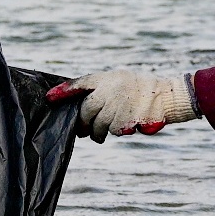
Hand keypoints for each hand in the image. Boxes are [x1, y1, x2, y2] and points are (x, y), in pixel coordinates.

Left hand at [54, 69, 197, 138]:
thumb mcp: (120, 80)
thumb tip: (81, 104)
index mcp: (106, 79)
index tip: (50, 98)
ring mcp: (115, 107)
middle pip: (84, 111)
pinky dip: (114, 132)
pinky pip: (112, 130)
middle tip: (80, 130)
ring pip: (97, 125)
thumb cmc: (140, 89)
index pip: (79, 84)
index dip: (63, 92)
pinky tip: (120, 128)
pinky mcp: (123, 121)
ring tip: (99, 136)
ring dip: (96, 133)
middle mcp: (108, 92)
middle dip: (81, 123)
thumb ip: (101, 89)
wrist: (165, 96)